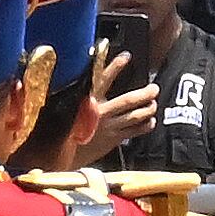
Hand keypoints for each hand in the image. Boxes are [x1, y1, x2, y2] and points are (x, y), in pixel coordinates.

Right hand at [70, 41, 153, 164]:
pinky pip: (136, 130)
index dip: (115, 67)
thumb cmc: (62, 133)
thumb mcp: (66, 112)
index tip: (126, 56)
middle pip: (128, 100)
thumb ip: (80, 99)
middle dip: (144, 93)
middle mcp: (99, 114)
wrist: (60, 159)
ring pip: (136, 115)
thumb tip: (90, 86)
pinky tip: (150, 122)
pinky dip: (146, 125)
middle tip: (154, 89)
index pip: (101, 80)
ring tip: (153, 104)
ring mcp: (108, 127)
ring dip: (148, 108)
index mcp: (86, 103)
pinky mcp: (114, 139)